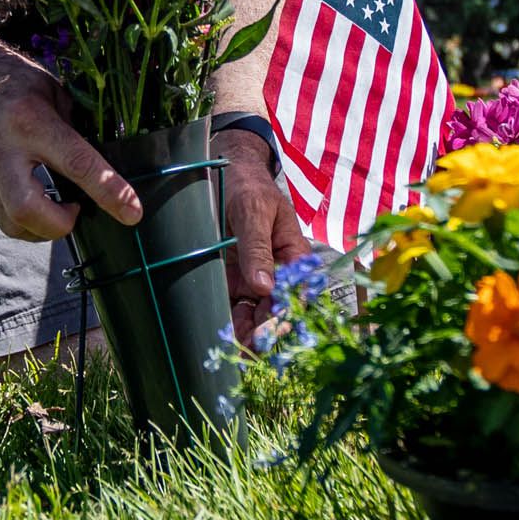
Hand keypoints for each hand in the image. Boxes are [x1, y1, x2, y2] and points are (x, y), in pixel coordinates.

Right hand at [0, 46, 139, 242]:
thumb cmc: (11, 79)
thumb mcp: (51, 92)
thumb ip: (72, 130)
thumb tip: (102, 166)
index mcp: (30, 120)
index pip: (76, 164)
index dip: (108, 191)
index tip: (132, 212)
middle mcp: (0, 147)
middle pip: (27, 210)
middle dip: (58, 226)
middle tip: (75, 212)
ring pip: (10, 222)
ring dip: (41, 226)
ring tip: (55, 207)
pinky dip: (20, 213)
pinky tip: (29, 192)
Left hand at [221, 129, 311, 341]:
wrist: (222, 172)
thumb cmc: (247, 186)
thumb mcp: (254, 211)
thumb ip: (258, 248)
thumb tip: (265, 288)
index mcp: (294, 256)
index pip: (296, 292)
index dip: (286, 314)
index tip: (271, 331)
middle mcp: (277, 272)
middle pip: (276, 309)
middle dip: (265, 331)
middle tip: (249, 348)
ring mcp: (254, 278)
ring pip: (255, 314)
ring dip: (247, 333)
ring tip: (234, 348)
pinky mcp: (232, 280)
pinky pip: (234, 306)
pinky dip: (229, 321)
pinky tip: (222, 335)